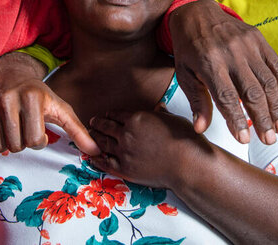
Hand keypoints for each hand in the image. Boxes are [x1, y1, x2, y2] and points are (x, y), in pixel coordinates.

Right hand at [0, 52, 98, 154]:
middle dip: (22, 142)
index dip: (38, 141)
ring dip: (7, 142)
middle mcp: (8, 97)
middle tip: (24, 126)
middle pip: (15, 145)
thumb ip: (78, 131)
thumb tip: (97, 152)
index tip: (38, 128)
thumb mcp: (60, 108)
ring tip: (12, 126)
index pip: (34, 142)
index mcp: (32, 97)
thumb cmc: (39, 94)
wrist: (10, 72)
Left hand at [89, 108, 206, 189]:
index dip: (109, 114)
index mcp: (137, 118)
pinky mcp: (125, 169)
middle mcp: (126, 134)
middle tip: (92, 123)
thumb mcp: (172, 119)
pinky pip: (105, 162)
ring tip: (90, 136)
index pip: (116, 114)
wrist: (188, 164)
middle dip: (97, 124)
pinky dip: (96, 158)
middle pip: (106, 127)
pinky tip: (91, 156)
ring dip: (94, 138)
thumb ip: (160, 113)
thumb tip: (159, 108)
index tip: (105, 115)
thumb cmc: (184, 140)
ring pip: (103, 143)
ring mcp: (124, 152)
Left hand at [169, 0, 277, 143]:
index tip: (244, 139)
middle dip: (262, 118)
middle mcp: (230, 53)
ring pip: (267, 80)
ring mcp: (246, 44)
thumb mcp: (184, 74)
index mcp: (208, 63)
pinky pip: (275, 64)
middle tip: (269, 139)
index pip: (226, 97)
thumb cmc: (188, 49)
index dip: (236, 119)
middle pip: (251, 92)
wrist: (196, 13)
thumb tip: (200, 129)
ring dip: (276, 106)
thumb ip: (196, 101)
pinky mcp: (257, 38)